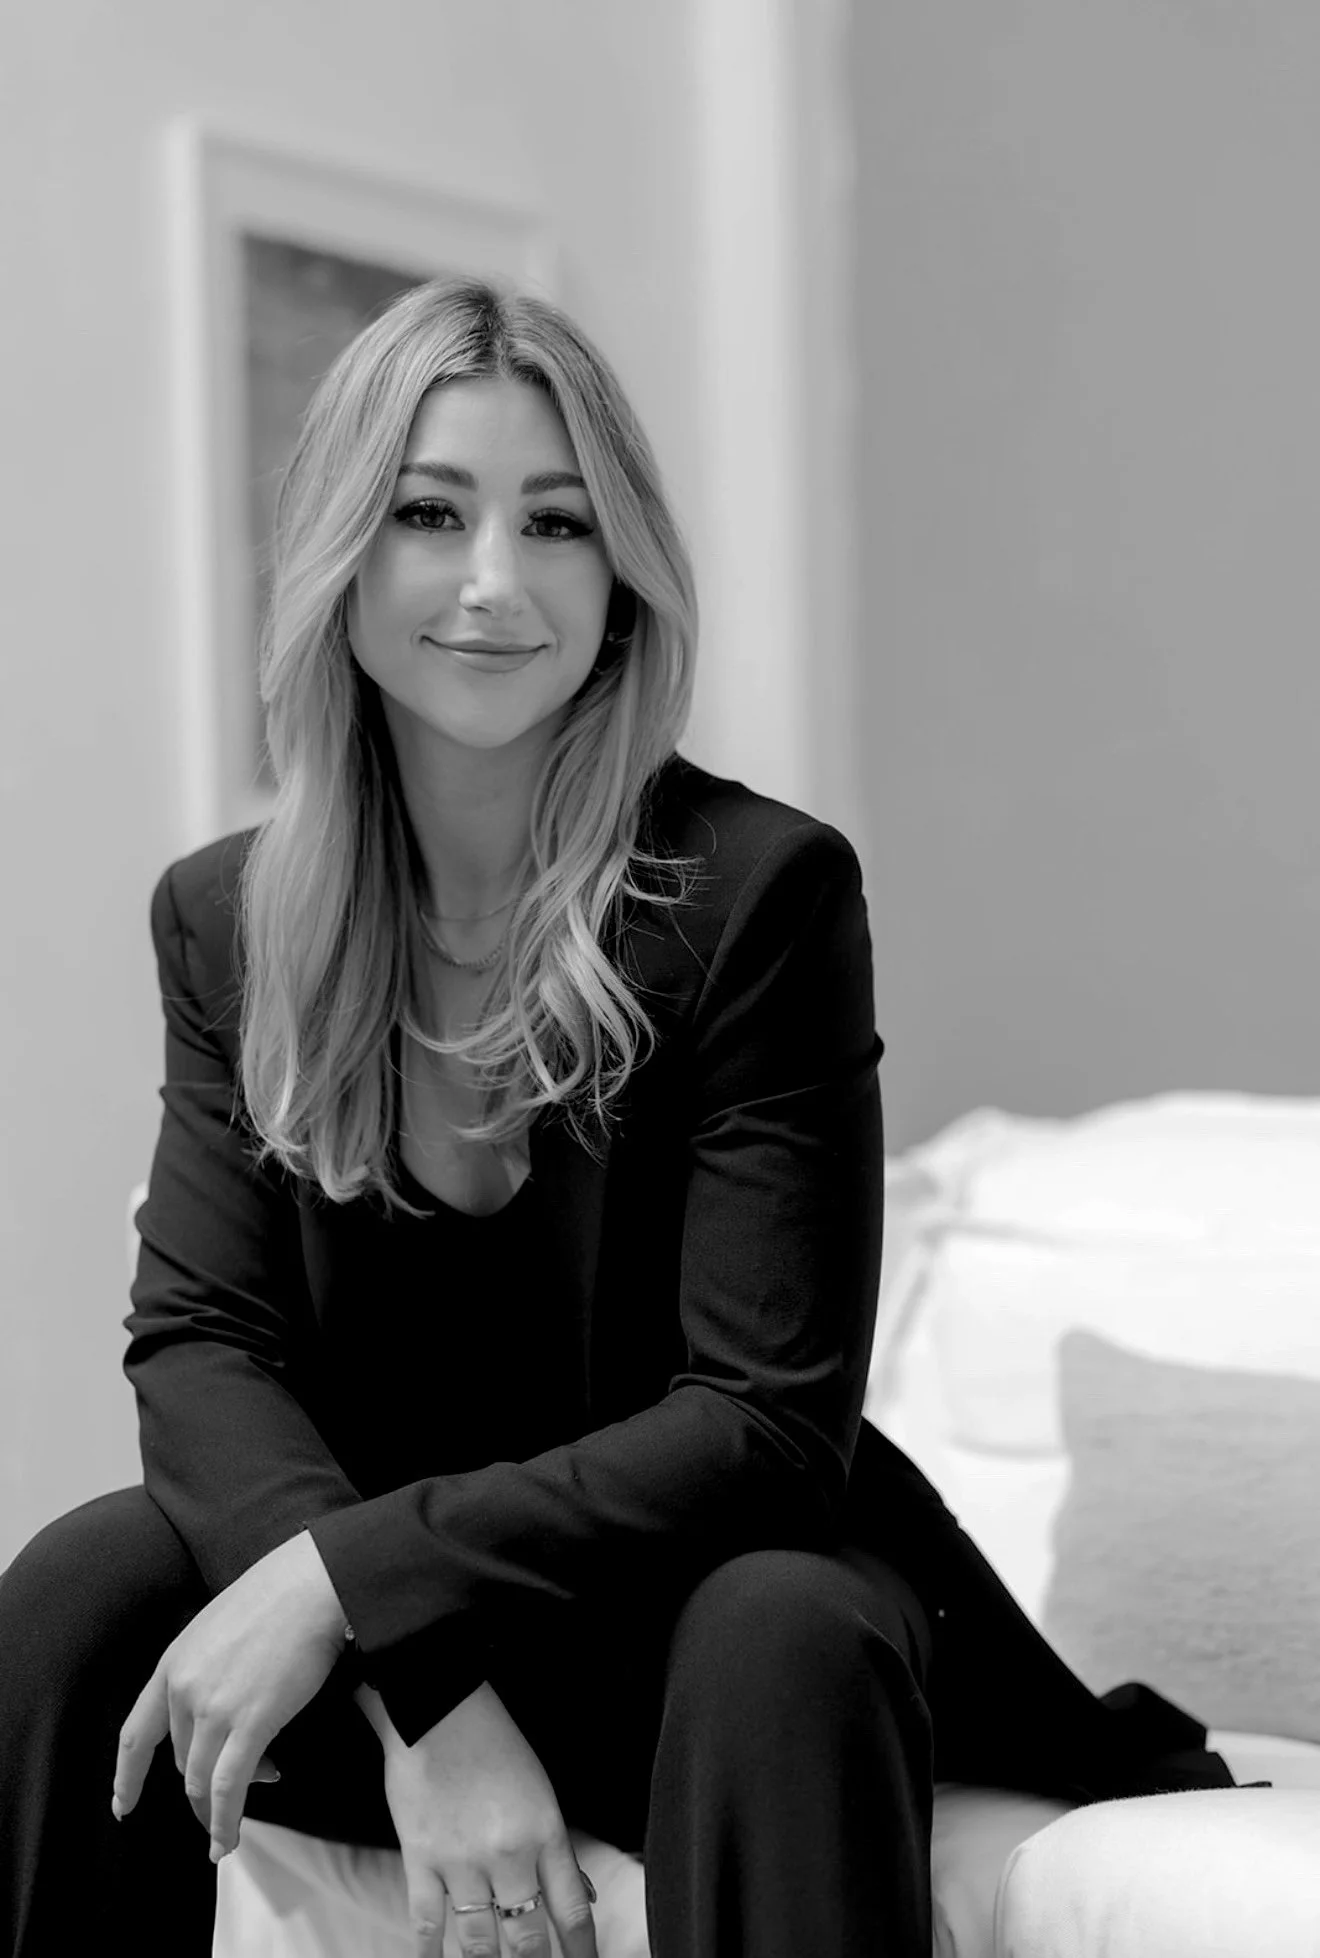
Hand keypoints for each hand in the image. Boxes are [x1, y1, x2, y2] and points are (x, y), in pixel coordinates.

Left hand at [113, 1529, 347, 1859]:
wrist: (313, 1584)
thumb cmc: (278, 1597)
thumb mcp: (219, 1628)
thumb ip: (208, 1671)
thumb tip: (224, 1712)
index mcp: (173, 1663)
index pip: (136, 1734)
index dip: (127, 1776)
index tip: (123, 1804)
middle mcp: (184, 1689)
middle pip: (181, 1762)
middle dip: (205, 1783)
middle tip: (244, 1782)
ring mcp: (214, 1708)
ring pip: (202, 1780)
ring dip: (217, 1807)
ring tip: (241, 1813)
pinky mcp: (250, 1723)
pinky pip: (228, 1787)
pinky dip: (225, 1821)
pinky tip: (227, 1839)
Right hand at [358, 1681, 598, 1957]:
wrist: (439, 1708)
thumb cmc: (493, 1742)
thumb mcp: (540, 1791)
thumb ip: (555, 1848)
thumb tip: (578, 1894)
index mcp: (545, 1833)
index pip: (571, 1911)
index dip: (581, 1951)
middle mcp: (508, 1855)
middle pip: (527, 1937)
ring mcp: (462, 1862)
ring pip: (479, 1941)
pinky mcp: (421, 1861)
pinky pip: (426, 1923)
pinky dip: (430, 1953)